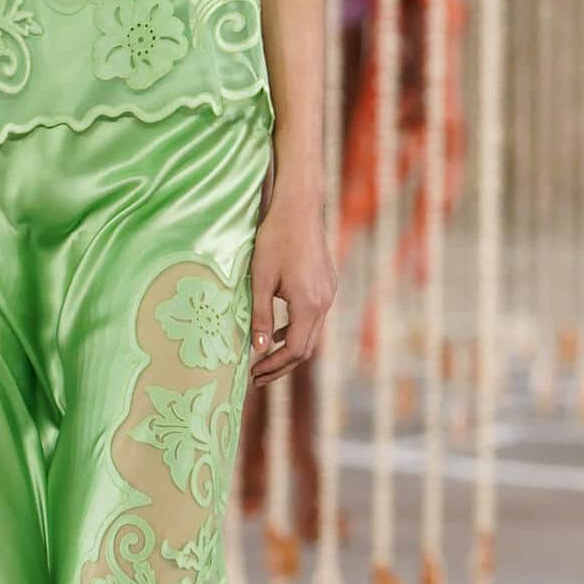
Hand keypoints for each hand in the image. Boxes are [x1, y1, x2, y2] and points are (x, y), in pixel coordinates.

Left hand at [248, 171, 336, 386]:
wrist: (299, 207)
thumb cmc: (275, 239)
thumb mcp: (260, 279)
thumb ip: (261, 316)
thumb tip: (258, 350)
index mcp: (309, 304)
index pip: (295, 350)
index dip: (275, 367)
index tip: (254, 375)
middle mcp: (325, 302)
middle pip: (307, 348)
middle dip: (282, 365)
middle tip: (257, 377)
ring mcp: (329, 293)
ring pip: (312, 333)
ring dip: (289, 349)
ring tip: (265, 359)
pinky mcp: (327, 284)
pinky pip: (314, 317)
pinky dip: (296, 329)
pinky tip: (278, 331)